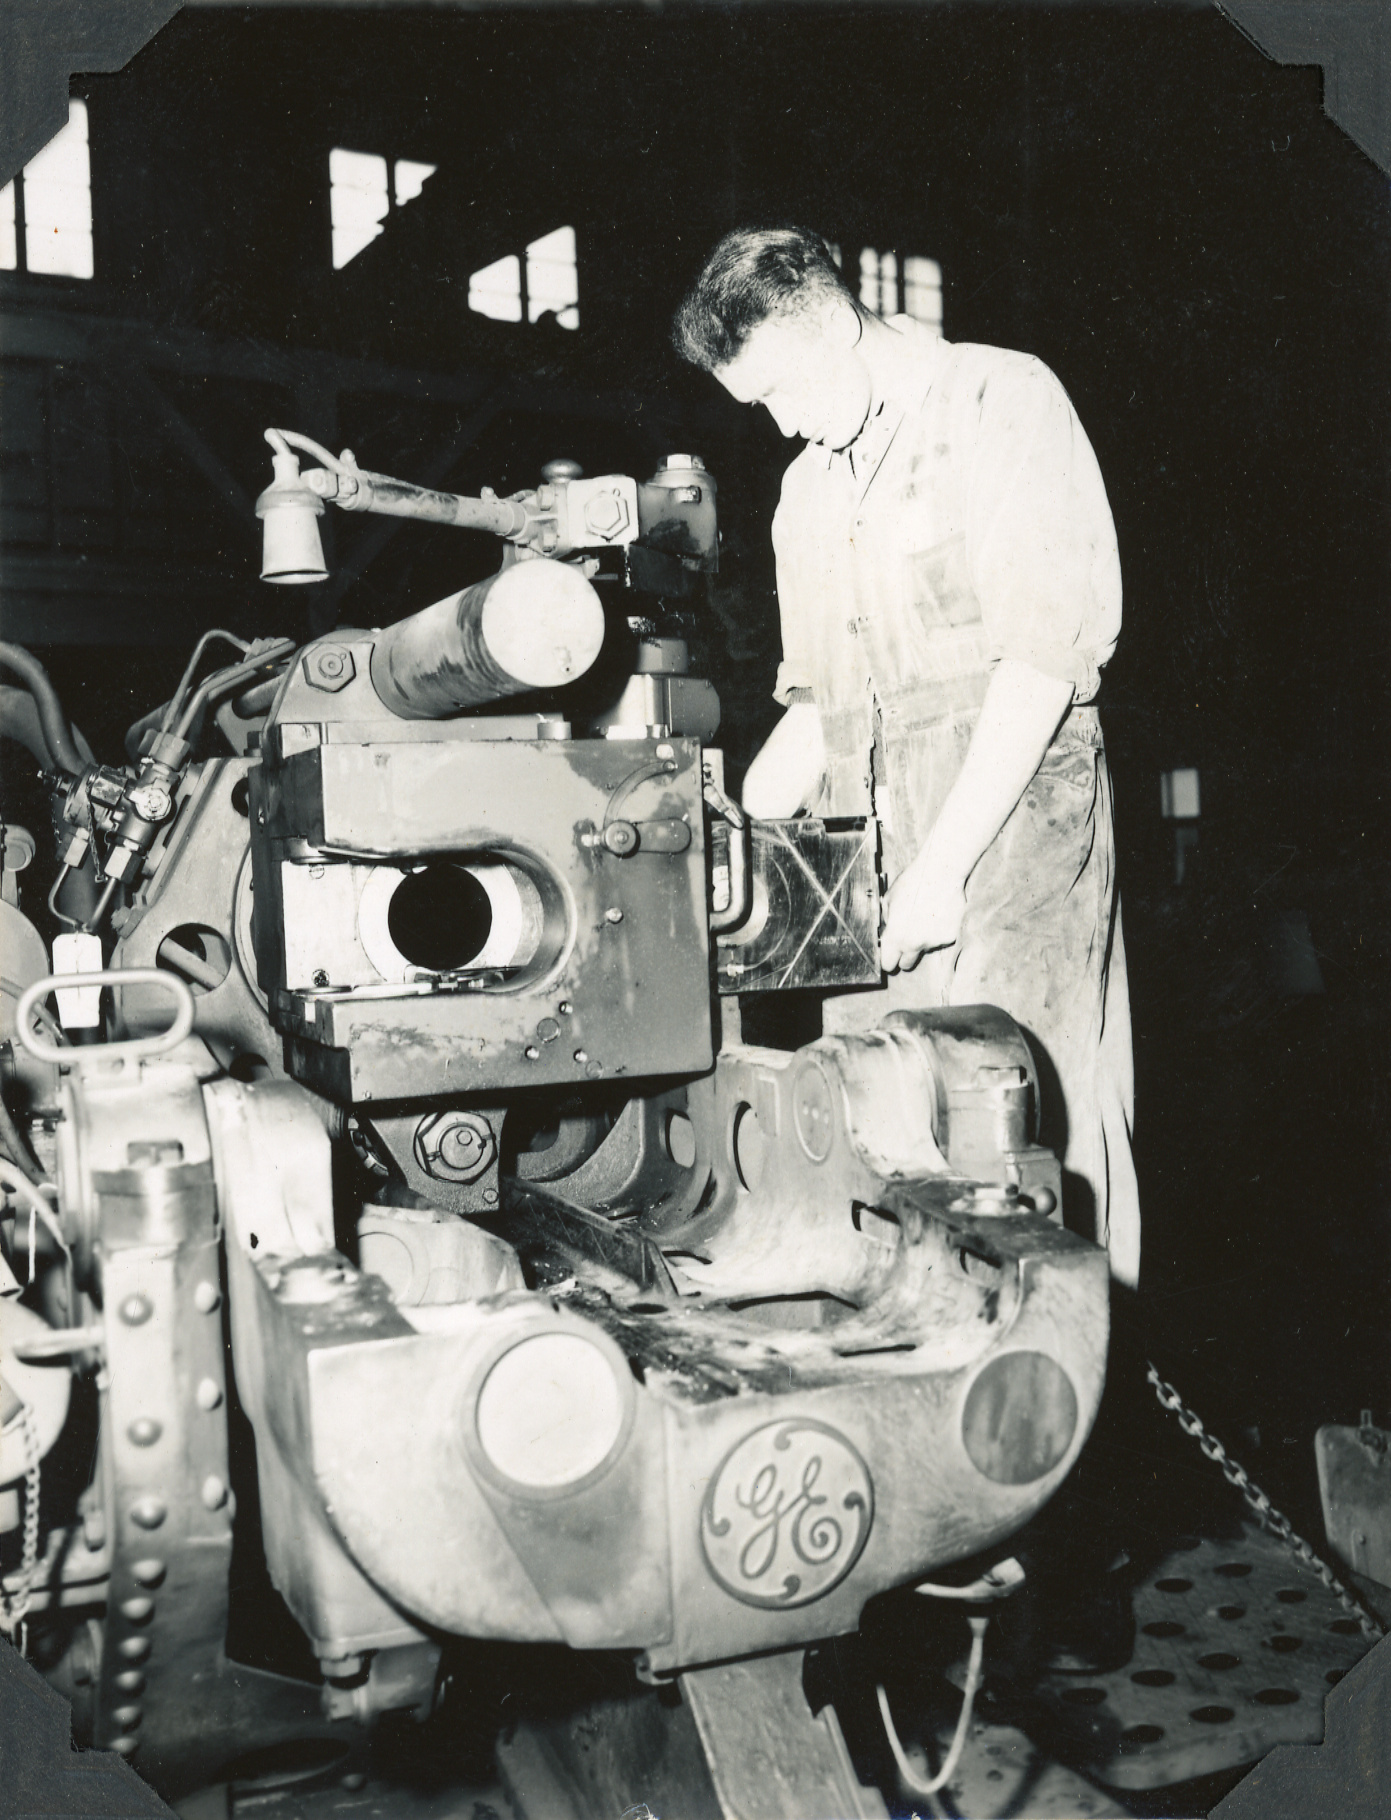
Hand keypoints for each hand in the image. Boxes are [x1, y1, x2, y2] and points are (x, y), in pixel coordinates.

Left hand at [881, 857, 966, 972]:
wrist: (941, 874)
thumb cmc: (913, 883)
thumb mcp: (889, 899)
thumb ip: (887, 920)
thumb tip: (888, 930)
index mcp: (895, 936)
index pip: (888, 963)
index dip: (888, 960)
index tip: (890, 956)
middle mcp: (914, 943)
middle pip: (906, 965)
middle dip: (904, 957)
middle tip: (907, 941)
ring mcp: (934, 942)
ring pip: (925, 948)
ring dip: (924, 938)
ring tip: (926, 915)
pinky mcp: (950, 937)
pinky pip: (941, 939)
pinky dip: (939, 931)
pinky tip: (938, 913)